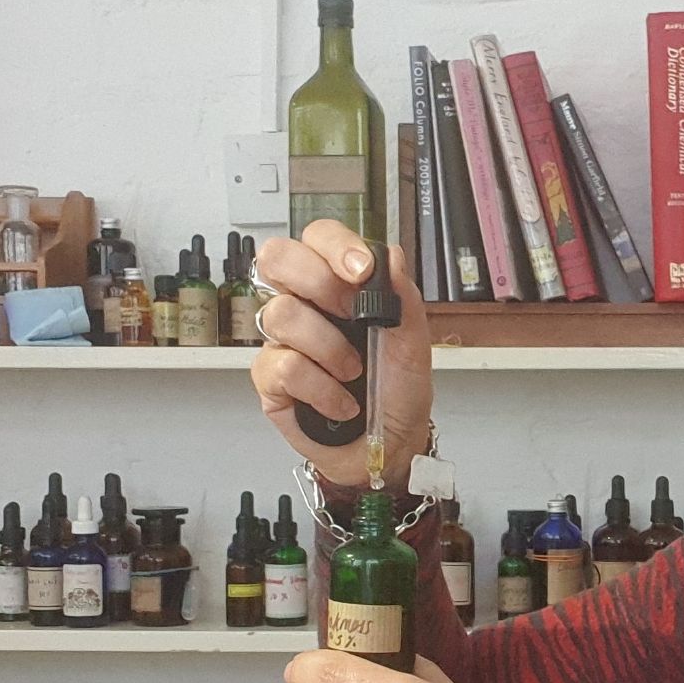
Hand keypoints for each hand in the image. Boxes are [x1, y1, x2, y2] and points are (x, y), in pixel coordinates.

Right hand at [250, 220, 433, 490]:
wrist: (388, 444)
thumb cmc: (397, 390)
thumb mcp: (413, 343)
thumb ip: (403, 297)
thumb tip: (391, 255)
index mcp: (337, 285)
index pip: (318, 238)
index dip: (333, 245)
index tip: (361, 270)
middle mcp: (304, 304)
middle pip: (276, 258)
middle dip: (317, 282)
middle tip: (352, 314)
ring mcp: (283, 340)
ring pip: (281, 314)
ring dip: (330, 347)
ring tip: (354, 372)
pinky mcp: (270, 378)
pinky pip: (285, 366)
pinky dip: (323, 388)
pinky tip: (341, 403)